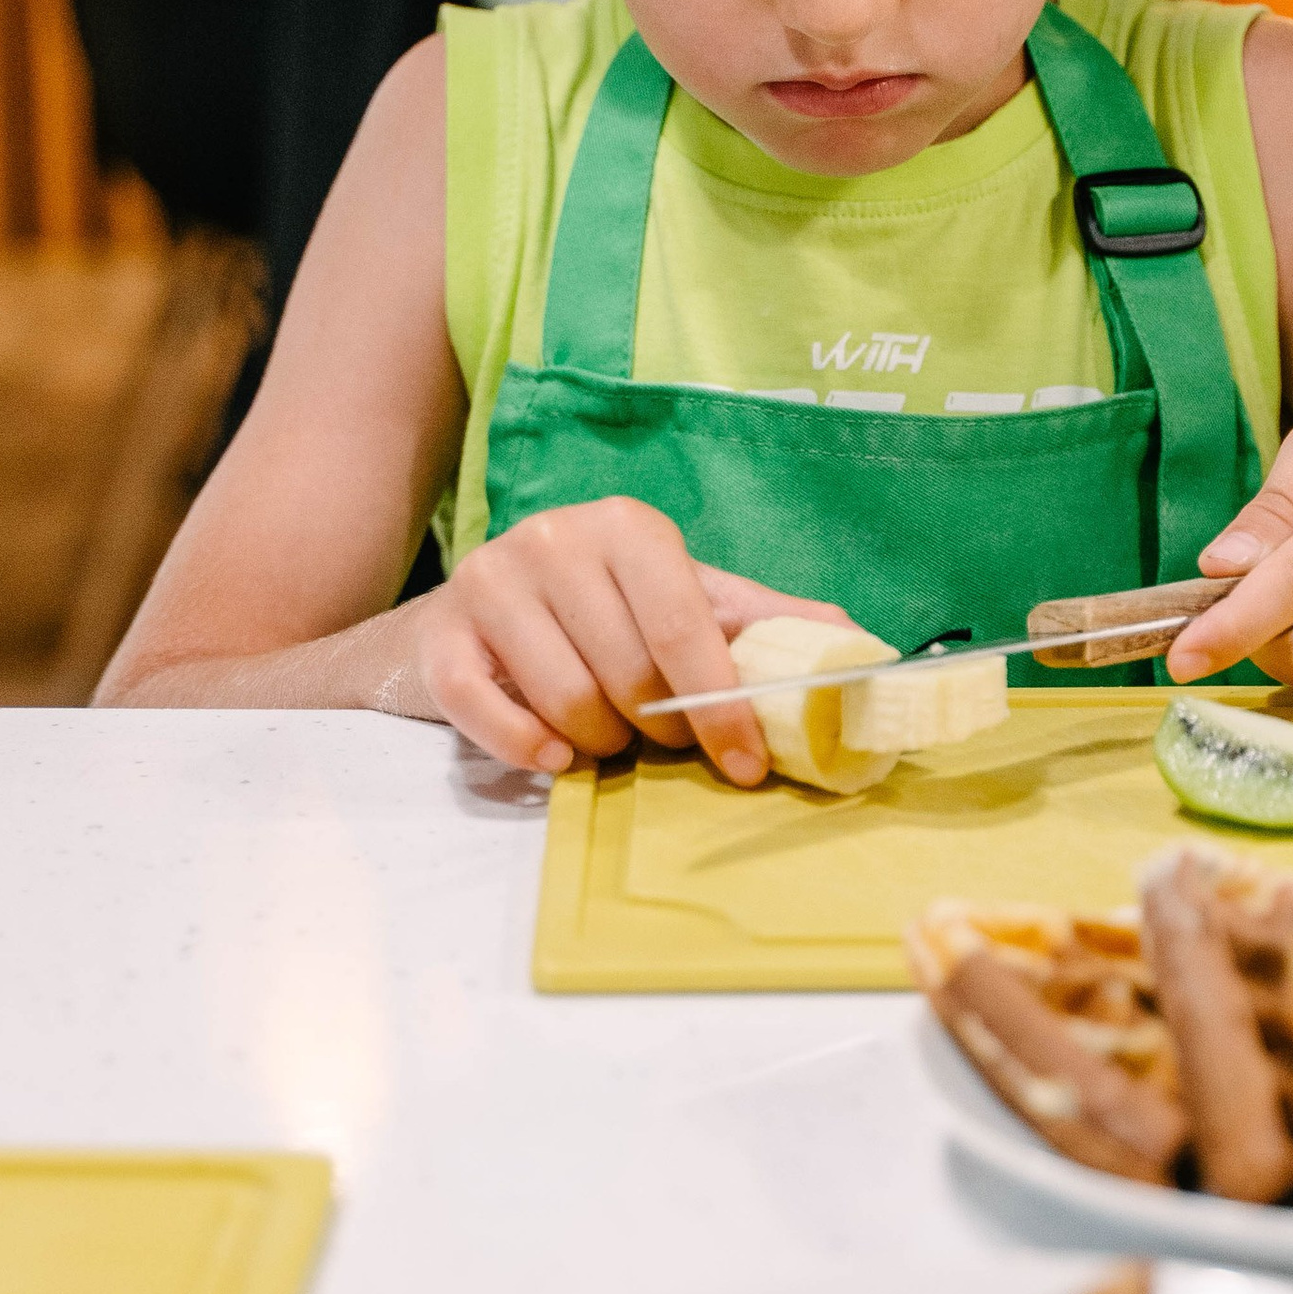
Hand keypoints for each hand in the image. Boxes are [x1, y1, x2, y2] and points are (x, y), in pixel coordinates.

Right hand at [403, 498, 850, 785]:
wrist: (470, 616)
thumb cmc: (596, 611)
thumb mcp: (679, 600)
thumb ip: (758, 620)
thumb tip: (852, 636)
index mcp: (627, 528)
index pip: (685, 626)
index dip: (721, 705)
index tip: (746, 765)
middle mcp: (555, 539)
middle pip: (626, 672)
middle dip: (656, 729)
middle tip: (661, 743)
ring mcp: (490, 582)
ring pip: (564, 699)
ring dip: (597, 744)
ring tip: (605, 740)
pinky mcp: (440, 636)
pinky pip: (486, 712)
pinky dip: (527, 748)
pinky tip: (552, 756)